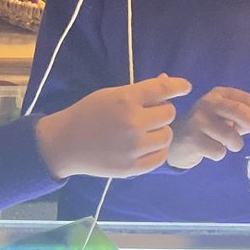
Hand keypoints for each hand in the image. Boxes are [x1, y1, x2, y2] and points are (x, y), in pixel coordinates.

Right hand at [35, 74, 189, 178]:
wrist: (64, 144)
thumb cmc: (87, 114)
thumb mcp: (111, 94)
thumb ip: (140, 91)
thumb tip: (168, 82)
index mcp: (126, 99)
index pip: (163, 89)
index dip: (178, 86)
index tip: (185, 87)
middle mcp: (133, 122)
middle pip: (168, 113)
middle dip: (160, 112)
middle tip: (146, 116)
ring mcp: (133, 147)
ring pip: (167, 136)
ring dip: (160, 132)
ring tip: (144, 133)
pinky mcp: (132, 167)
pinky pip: (160, 157)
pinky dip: (156, 151)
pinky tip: (145, 147)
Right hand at [166, 87, 249, 168]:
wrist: (175, 140)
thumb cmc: (207, 128)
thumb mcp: (225, 117)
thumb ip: (246, 118)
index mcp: (220, 94)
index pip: (247, 99)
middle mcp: (208, 103)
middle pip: (240, 112)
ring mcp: (198, 121)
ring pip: (231, 136)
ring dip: (236, 145)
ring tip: (228, 145)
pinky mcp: (192, 139)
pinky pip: (218, 151)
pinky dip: (220, 154)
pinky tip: (210, 150)